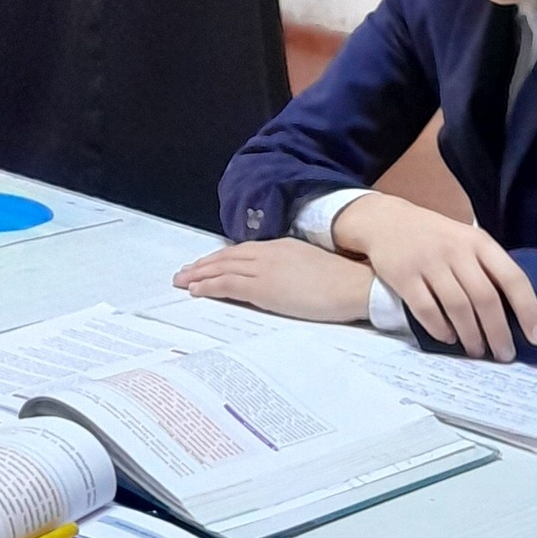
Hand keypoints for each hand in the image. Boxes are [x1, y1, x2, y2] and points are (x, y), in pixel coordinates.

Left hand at [173, 239, 373, 325]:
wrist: (355, 284)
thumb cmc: (342, 279)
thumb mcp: (310, 265)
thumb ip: (289, 266)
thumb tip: (279, 278)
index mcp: (280, 246)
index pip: (241, 251)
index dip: (220, 258)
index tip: (205, 264)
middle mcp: (268, 253)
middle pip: (226, 257)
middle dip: (202, 265)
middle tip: (183, 272)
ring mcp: (264, 269)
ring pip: (222, 268)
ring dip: (198, 275)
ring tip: (181, 281)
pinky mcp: (264, 288)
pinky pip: (228, 284)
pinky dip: (209, 286)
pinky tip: (196, 291)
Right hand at [331, 192, 536, 359]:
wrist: (386, 221)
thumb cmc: (436, 238)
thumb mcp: (467, 241)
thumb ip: (488, 269)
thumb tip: (514, 314)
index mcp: (479, 243)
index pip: (513, 278)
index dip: (528, 309)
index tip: (536, 337)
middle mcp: (456, 251)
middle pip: (485, 298)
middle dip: (498, 332)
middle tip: (504, 355)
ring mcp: (429, 262)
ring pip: (458, 307)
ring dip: (471, 335)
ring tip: (476, 350)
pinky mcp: (403, 276)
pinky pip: (426, 310)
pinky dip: (440, 329)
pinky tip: (448, 337)